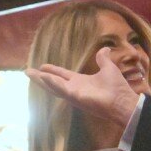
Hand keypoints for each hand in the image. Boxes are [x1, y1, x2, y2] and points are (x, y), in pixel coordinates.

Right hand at [25, 47, 139, 127]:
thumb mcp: (108, 68)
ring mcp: (74, 94)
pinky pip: (62, 90)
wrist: (123, 101)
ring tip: (30, 73)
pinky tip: (43, 77)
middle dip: (40, 77)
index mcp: (81, 82)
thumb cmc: (117, 88)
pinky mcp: (75, 97)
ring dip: (42, 80)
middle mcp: (75, 88)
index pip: (63, 75)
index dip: (53, 70)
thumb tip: (105, 49)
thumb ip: (103, 59)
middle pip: (53, 82)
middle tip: (27, 71)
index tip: (42, 65)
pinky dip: (53, 83)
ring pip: (53, 87)